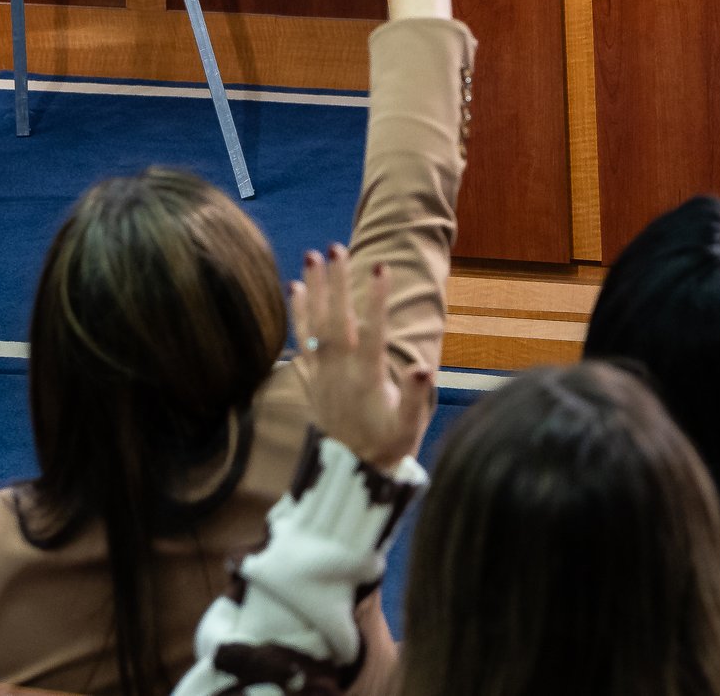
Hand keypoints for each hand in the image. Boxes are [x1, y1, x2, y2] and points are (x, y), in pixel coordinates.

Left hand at [292, 245, 435, 472]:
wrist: (352, 471)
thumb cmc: (387, 444)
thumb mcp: (408, 427)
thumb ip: (414, 396)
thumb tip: (423, 368)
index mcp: (366, 380)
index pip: (372, 332)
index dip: (376, 300)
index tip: (381, 267)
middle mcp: (339, 373)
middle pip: (336, 321)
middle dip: (337, 283)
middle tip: (336, 247)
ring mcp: (321, 375)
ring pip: (314, 326)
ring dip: (313, 290)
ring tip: (311, 257)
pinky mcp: (310, 380)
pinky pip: (299, 342)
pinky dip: (296, 315)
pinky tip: (296, 289)